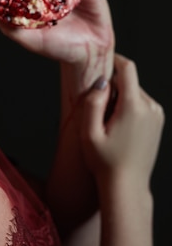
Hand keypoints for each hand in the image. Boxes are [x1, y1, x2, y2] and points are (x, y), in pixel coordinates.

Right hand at [79, 53, 163, 190]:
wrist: (127, 185)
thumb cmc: (104, 163)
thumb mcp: (88, 133)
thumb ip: (93, 103)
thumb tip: (102, 81)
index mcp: (133, 107)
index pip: (128, 68)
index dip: (114, 60)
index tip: (101, 62)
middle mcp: (150, 107)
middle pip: (129, 82)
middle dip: (113, 87)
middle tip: (97, 107)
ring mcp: (156, 115)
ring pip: (134, 93)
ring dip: (120, 99)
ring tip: (107, 122)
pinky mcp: (157, 121)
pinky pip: (141, 104)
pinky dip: (128, 108)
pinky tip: (118, 127)